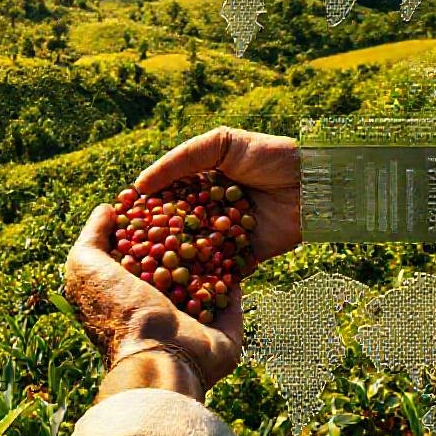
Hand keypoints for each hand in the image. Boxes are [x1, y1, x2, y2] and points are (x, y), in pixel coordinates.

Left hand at [65, 204, 242, 400]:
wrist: (159, 356)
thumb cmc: (119, 311)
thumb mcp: (86, 268)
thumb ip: (91, 237)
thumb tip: (106, 209)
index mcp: (126, 293)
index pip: (139, 251)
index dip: (148, 224)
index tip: (162, 195)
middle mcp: (158, 305)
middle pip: (175, 261)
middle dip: (185, 235)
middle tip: (198, 203)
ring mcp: (193, 317)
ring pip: (206, 274)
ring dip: (213, 250)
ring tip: (221, 218)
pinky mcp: (223, 326)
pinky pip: (231, 293)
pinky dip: (235, 273)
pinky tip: (240, 243)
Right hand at [135, 126, 300, 264]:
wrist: (316, 181)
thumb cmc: (269, 155)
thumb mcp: (220, 144)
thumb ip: (179, 161)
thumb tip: (139, 185)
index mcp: (201, 184)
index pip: (166, 198)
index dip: (144, 209)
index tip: (119, 218)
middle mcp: (210, 212)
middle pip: (177, 229)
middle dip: (155, 242)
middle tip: (127, 255)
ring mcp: (226, 236)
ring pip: (195, 253)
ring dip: (176, 265)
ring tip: (150, 277)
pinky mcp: (246, 256)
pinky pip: (222, 271)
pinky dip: (207, 280)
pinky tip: (184, 290)